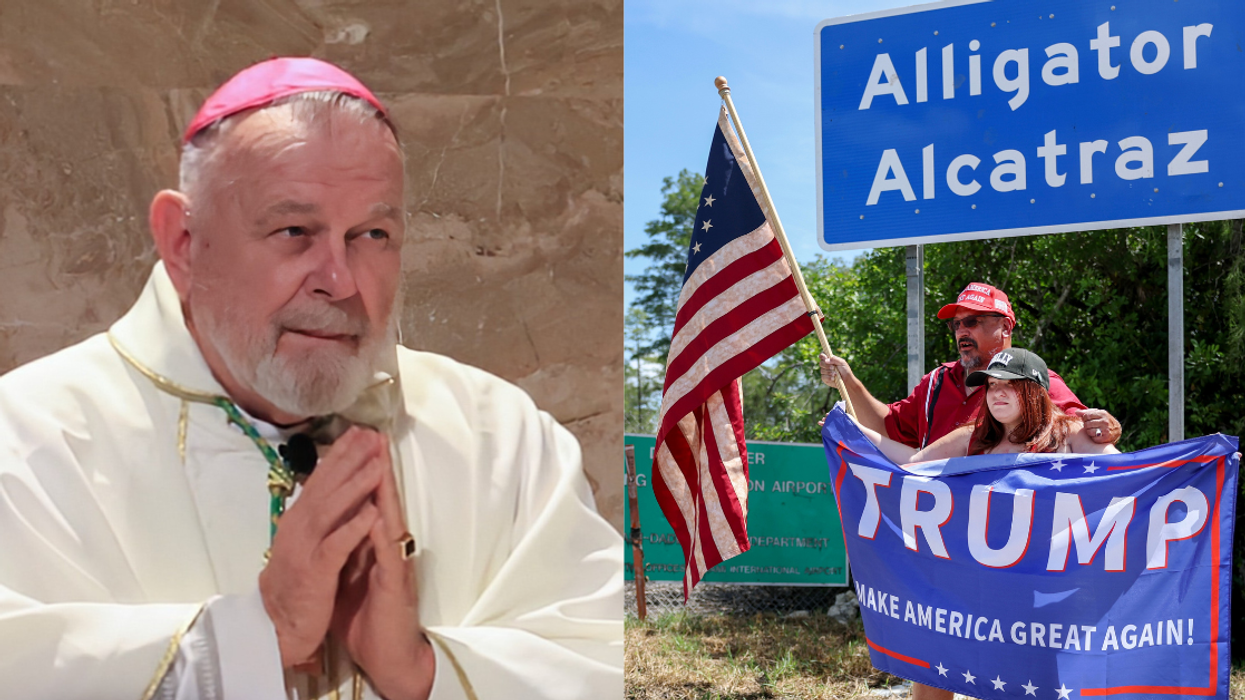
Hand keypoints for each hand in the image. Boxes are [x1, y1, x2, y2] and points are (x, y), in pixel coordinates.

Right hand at [259, 427, 385, 667]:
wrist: (278, 626)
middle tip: (370, 435)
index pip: (320, 479)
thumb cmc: (296, 584)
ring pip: (332, 509)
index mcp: (298, 519)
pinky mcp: (316, 571)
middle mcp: (298, 527)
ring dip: (355, 485)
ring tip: (377, 464)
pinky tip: (372, 513)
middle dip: (349, 459)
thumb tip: (332, 489)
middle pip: (326, 486)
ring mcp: (305, 548)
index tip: (359, 432)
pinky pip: (336, 545)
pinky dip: (354, 528)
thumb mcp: (304, 543)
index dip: (340, 454)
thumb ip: (317, 517)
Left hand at [332, 435, 433, 699]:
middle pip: (380, 502)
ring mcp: (392, 565)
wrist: (387, 657)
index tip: (352, 443)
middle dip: (373, 468)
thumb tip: (334, 525)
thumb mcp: (349, 576)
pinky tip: (379, 513)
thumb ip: (344, 549)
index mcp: (371, 546)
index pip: (365, 502)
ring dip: (385, 490)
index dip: (357, 473)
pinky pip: (387, 556)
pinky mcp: (394, 586)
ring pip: (389, 520)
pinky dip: (382, 534)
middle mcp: (385, 549)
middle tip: (370, 434)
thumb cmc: (368, 619)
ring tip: (379, 458)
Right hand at [819, 353, 854, 387]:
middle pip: (821, 363)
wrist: (847, 380)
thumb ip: (834, 359)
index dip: (822, 355)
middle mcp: (826, 365)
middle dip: (826, 365)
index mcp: (829, 360)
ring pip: (822, 370)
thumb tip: (825, 360)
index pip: (822, 355)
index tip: (824, 357)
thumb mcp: (842, 362)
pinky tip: (833, 378)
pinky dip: (829, 377)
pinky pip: (823, 377)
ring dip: (829, 372)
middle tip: (833, 367)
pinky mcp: (824, 379)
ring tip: (836, 374)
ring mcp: (824, 372)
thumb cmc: (845, 370)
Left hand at [1079, 408, 1120, 444]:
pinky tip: (1097, 435)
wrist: (1117, 430)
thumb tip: (1076, 412)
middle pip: (1087, 424)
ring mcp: (1106, 430)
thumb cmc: (1104, 420)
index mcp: (1103, 413)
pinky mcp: (1106, 438)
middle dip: (1087, 425)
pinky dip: (1093, 437)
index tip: (1088, 420)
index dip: (1085, 418)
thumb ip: (1087, 412)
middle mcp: (1105, 421)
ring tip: (1094, 430)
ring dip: (1089, 432)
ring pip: (1089, 431)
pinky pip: (1093, 438)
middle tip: (1091, 426)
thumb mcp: (1098, 414)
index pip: (1086, 415)